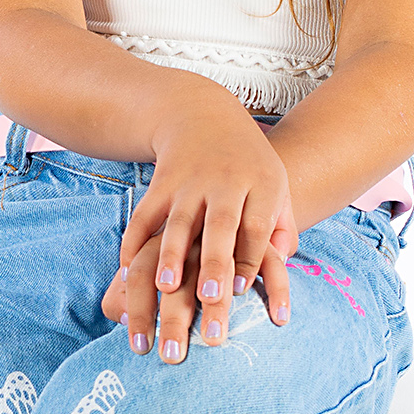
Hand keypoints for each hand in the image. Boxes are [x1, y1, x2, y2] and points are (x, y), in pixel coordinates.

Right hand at [101, 98, 297, 359]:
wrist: (202, 115)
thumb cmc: (247, 165)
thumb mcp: (276, 185)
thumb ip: (283, 229)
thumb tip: (281, 266)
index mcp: (261, 183)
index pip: (258, 225)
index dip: (251, 259)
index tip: (240, 291)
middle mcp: (226, 181)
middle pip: (221, 225)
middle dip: (215, 262)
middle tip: (211, 298)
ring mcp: (190, 181)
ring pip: (179, 222)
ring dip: (172, 255)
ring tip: (165, 287)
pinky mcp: (160, 182)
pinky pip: (144, 214)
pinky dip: (134, 241)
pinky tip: (130, 269)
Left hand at [101, 226, 292, 355]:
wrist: (229, 162)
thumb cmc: (184, 226)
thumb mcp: (151, 244)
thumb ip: (128, 281)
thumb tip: (115, 314)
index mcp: (162, 230)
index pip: (142, 271)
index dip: (137, 310)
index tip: (139, 348)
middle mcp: (194, 224)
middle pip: (181, 274)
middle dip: (173, 318)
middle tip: (171, 357)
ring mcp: (230, 221)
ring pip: (223, 257)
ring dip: (218, 300)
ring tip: (214, 337)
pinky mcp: (264, 222)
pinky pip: (272, 258)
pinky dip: (277, 289)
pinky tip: (276, 319)